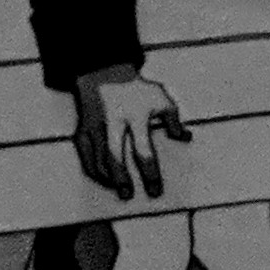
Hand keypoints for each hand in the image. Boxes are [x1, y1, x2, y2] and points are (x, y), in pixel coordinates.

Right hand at [73, 63, 189, 199]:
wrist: (105, 73)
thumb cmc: (137, 89)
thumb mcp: (160, 97)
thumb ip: (174, 118)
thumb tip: (186, 137)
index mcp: (135, 116)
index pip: (143, 150)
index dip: (150, 173)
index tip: (155, 190)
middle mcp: (113, 122)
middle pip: (114, 156)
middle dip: (122, 179)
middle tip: (128, 196)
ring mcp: (95, 127)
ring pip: (97, 158)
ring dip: (108, 178)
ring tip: (119, 190)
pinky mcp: (83, 129)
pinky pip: (85, 155)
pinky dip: (93, 170)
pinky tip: (104, 179)